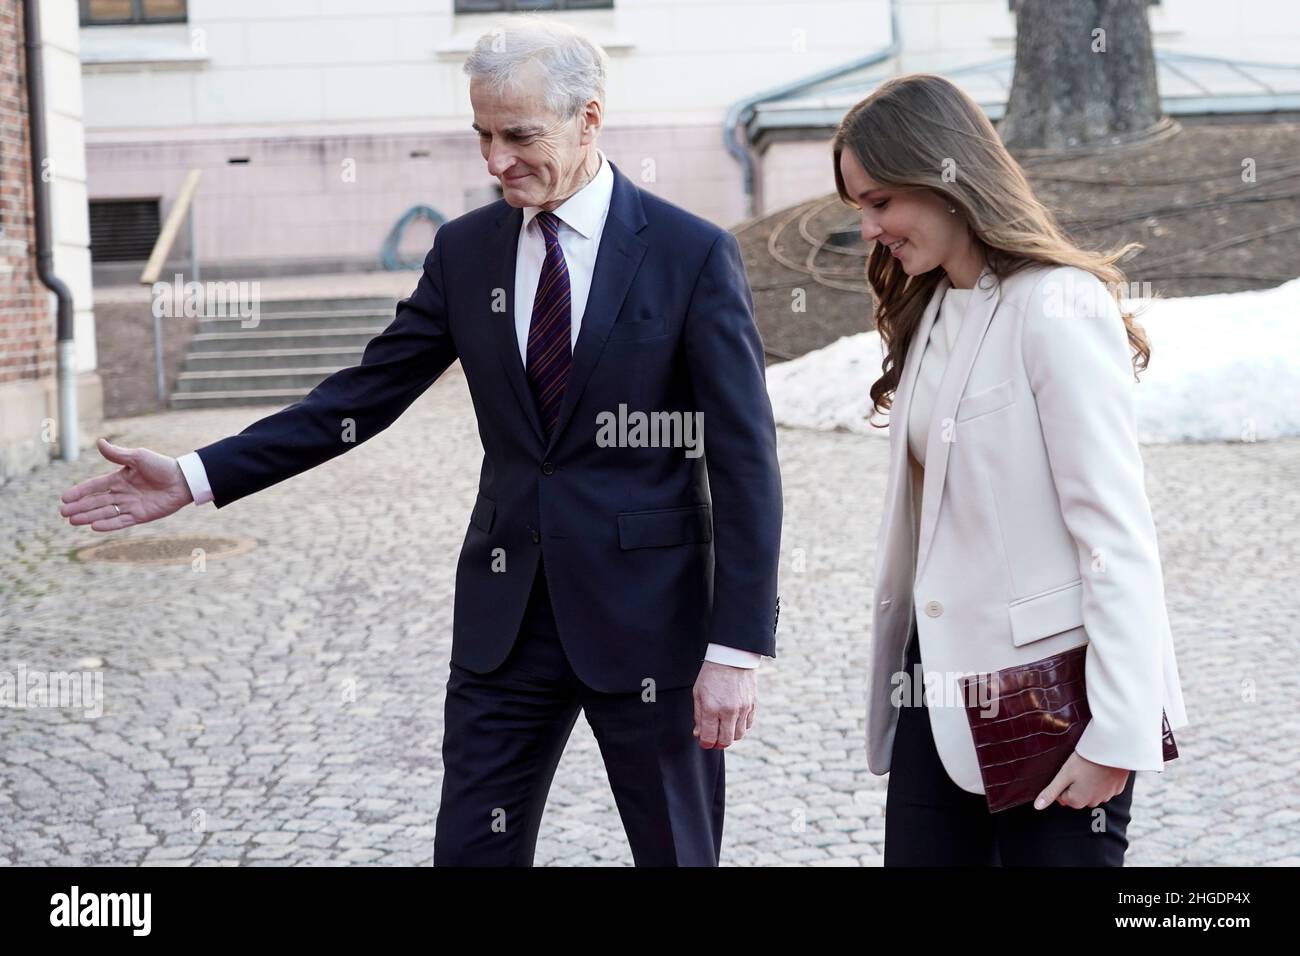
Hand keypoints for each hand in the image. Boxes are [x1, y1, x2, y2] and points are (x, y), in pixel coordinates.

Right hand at [59, 438, 193, 531]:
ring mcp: (131, 505)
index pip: (95, 486)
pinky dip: (108, 524)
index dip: (80, 491)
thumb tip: (99, 442)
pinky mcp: (141, 516)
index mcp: (119, 478)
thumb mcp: (138, 457)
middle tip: (63, 513)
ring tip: (73, 521)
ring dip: (89, 516)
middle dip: (80, 507)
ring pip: (105, 512)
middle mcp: (122, 493)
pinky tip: (94, 526)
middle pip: (96, 501)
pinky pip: (121, 521)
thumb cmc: (162, 466)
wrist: (184, 480)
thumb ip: (118, 454)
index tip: (65, 498)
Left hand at [692, 660, 756, 749]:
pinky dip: (740, 727)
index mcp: (712, 708)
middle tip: (714, 738)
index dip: (705, 743)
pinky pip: (748, 725)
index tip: (703, 741)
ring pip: (738, 735)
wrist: (732, 656)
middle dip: (718, 743)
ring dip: (730, 736)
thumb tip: (699, 734)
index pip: (709, 738)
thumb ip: (699, 716)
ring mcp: (743, 709)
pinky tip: (734, 720)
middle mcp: (729, 711)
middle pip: (725, 741)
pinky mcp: (753, 705)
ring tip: (724, 728)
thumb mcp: (698, 693)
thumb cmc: (712, 674)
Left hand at [1035, 751, 1130, 809]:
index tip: (1068, 771)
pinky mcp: (1117, 789)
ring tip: (1089, 767)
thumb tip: (1037, 807)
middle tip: (1078, 768)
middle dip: (1075, 784)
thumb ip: (1051, 792)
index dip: (1063, 782)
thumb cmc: (1085, 762)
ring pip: (1091, 791)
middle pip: (1077, 795)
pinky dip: (1102, 780)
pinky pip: (1105, 787)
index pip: (1062, 796)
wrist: (1111, 751)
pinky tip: (1101, 768)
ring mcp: (1106, 797)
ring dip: (1089, 783)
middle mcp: (1093, 803)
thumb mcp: (1063, 775)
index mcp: (1077, 801)